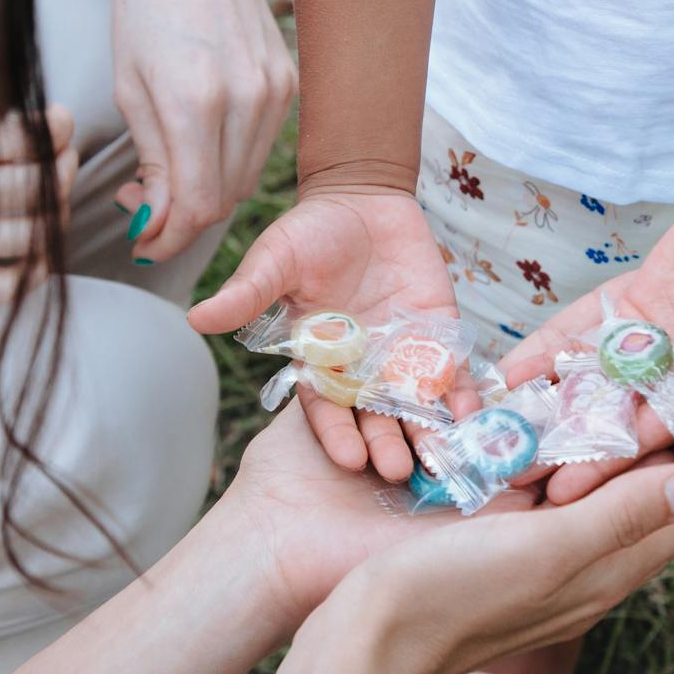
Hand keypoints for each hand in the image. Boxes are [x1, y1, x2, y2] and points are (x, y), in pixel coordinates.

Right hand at [0, 105, 75, 303]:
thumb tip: (60, 115)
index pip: (18, 137)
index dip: (51, 130)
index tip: (62, 120)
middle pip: (33, 186)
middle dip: (61, 171)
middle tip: (68, 159)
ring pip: (32, 236)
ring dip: (56, 218)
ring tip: (60, 202)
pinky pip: (7, 286)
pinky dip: (33, 273)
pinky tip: (40, 258)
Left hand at [98, 0, 296, 262]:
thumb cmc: (140, 14)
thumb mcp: (128, 92)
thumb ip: (152, 164)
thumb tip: (161, 225)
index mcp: (196, 101)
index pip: (196, 207)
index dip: (167, 239)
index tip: (142, 243)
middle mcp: (247, 97)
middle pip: (223, 199)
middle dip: (180, 218)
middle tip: (141, 206)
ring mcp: (276, 88)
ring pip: (245, 178)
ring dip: (205, 191)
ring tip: (163, 172)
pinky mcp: (288, 80)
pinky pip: (260, 147)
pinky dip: (228, 159)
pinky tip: (196, 142)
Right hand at [189, 189, 458, 477]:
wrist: (360, 200)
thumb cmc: (308, 233)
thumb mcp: (274, 261)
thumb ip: (247, 294)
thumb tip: (197, 318)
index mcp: (318, 362)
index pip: (327, 408)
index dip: (337, 434)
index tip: (349, 459)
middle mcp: (360, 369)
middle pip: (374, 416)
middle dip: (386, 444)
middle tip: (398, 472)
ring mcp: (400, 355)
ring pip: (415, 405)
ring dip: (428, 433)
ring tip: (442, 461)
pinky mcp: (436, 336)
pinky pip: (451, 373)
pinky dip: (463, 395)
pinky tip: (476, 417)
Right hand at [214, 394, 673, 643]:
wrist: (370, 646)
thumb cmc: (454, 596)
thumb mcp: (545, 549)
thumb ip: (620, 516)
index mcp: (610, 571)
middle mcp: (589, 571)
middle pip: (653, 497)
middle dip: (671, 438)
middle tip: (672, 376)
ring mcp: (546, 566)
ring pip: (603, 497)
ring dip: (617, 446)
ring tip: (620, 389)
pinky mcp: (506, 557)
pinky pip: (556, 502)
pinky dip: (564, 461)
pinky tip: (543, 433)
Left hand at [502, 190, 673, 500]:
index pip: (642, 443)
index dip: (603, 468)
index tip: (563, 493)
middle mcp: (654, 389)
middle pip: (599, 426)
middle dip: (556, 450)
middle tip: (508, 476)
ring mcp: (625, 359)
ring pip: (575, 391)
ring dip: (538, 411)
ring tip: (493, 435)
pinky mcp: (605, 327)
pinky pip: (567, 347)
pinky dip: (539, 361)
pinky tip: (503, 377)